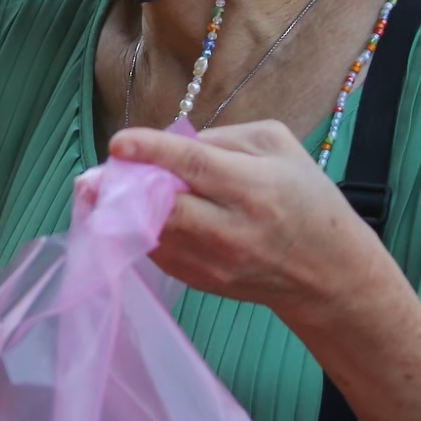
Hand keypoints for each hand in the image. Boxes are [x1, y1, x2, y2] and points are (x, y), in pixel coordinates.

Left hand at [107, 120, 393, 325]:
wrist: (328, 273)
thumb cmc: (306, 199)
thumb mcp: (279, 148)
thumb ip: (223, 138)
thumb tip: (171, 143)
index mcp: (253, 187)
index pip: (194, 166)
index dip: (152, 153)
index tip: (118, 144)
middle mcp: (232, 229)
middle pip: (164, 209)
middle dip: (120, 191)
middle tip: (91, 178)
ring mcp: (215, 262)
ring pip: (152, 234)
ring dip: (121, 213)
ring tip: (101, 193)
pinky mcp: (201, 282)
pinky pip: (158, 253)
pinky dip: (140, 233)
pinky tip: (133, 216)